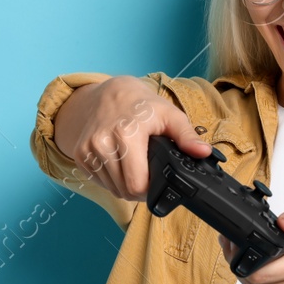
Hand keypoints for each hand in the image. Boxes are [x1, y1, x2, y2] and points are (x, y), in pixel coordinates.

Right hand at [53, 75, 210, 201]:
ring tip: (134, 167)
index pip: (136, 185)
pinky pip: (98, 181)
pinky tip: (120, 163)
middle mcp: (102, 142)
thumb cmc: (142, 105)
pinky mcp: (80, 154)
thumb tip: (203, 153)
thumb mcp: (169, 114)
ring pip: (111, 189)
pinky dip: (110, 179)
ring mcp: (88, 149)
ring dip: (124, 185)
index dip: (150, 189)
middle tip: (148, 175)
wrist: (109, 93)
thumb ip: (187, 136)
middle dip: (139, 190)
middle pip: (123, 191)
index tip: (157, 180)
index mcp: (126, 134)